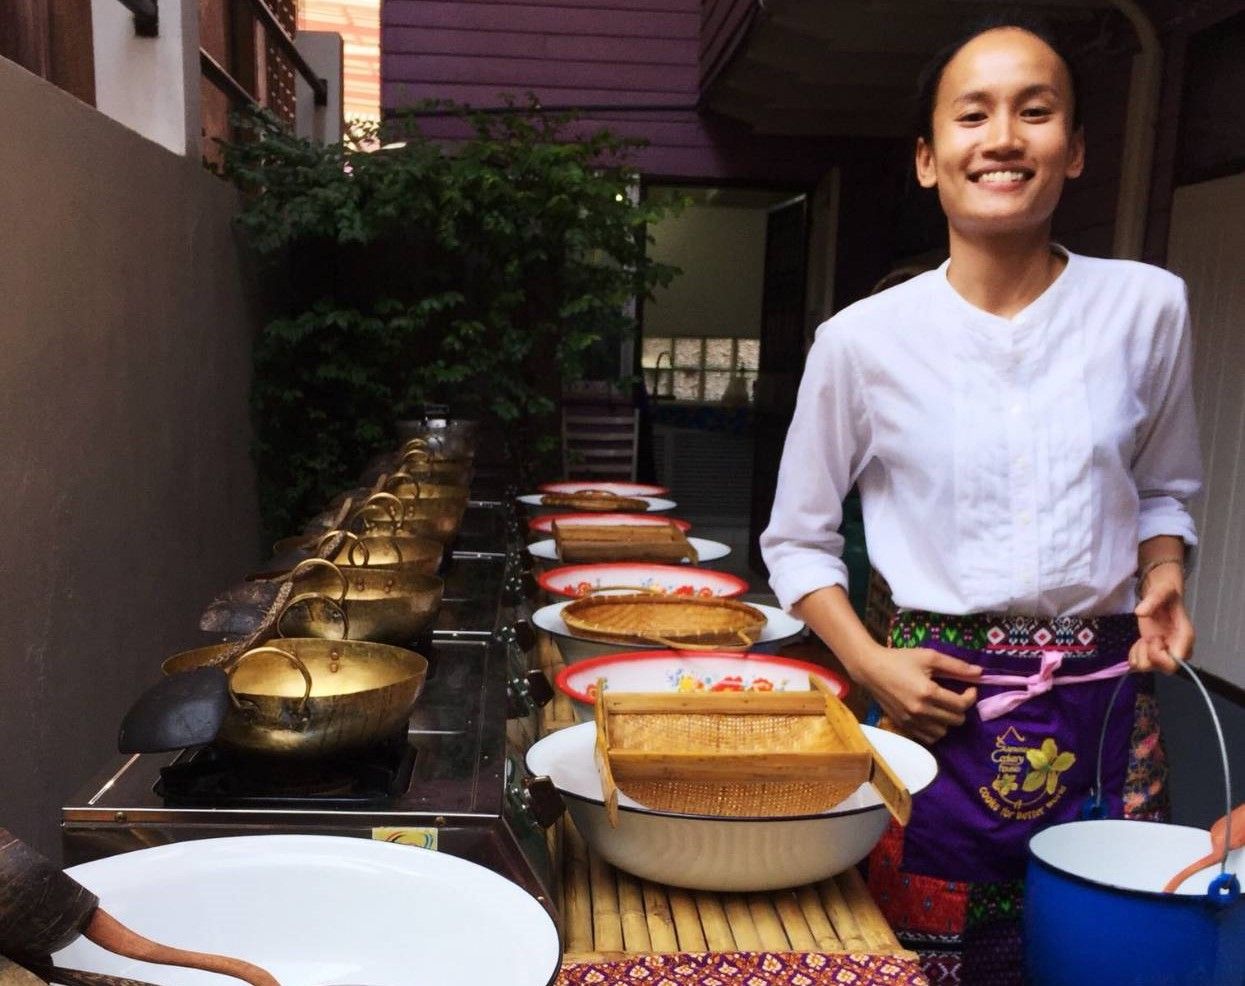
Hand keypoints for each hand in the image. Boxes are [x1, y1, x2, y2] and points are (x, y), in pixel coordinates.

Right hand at [853, 644, 980, 744]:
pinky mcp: (903, 725)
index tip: (969, 688)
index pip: (961, 705)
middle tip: (956, 696)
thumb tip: (980, 673)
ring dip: (948, 721)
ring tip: (943, 707)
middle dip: (961, 708)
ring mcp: (910, 721)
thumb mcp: (929, 656)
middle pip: (956, 720)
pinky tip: (932, 716)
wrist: (870, 669)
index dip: (971, 697)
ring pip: (943, 732)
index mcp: (928, 692)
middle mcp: (920, 710)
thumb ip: (956, 666)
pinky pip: (928, 738)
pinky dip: (935, 729)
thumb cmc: (900, 659)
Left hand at [1131, 567, 1194, 673]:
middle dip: (1148, 653)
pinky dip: (1134, 655)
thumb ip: (1153, 599)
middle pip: (1162, 669)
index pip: (1174, 663)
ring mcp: (1165, 654)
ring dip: (1140, 653)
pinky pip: (1139, 665)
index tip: (1154, 638)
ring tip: (1143, 639)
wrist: (1161, 596)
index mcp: (1184, 638)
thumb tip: (1140, 613)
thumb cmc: (1165, 595)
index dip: (1158, 654)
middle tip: (1147, 638)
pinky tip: (1139, 643)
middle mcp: (1177, 650)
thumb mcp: (1161, 591)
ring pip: (1147, 668)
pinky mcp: (1153, 654)